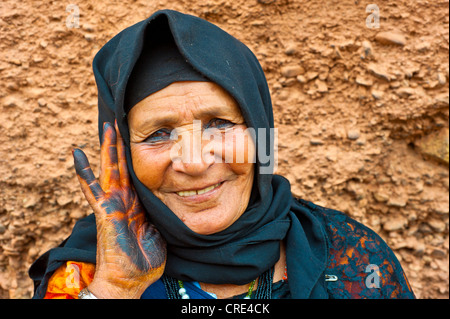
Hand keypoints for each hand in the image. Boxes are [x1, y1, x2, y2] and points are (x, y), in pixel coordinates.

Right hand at [72, 121, 165, 298]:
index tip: (137, 137)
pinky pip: (92, 189)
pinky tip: (77, 154)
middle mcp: (123, 199)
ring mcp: (112, 204)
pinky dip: (83, 172)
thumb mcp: (159, 230)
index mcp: (136, 203)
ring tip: (106, 126)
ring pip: (109, 169)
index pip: (134, 174)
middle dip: (120, 144)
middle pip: (121, 166)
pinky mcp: (104, 211)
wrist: (130, 280)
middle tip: (119, 122)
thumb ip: (160, 213)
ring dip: (108, 148)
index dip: (134, 156)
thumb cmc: (144, 260)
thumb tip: (171, 201)